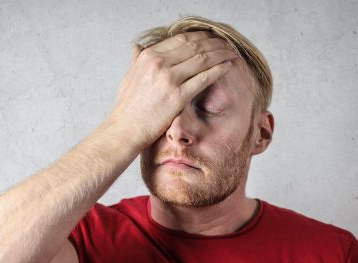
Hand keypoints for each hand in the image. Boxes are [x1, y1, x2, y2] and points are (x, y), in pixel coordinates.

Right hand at [109, 31, 237, 147]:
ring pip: (203, 59)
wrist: (125, 130)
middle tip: (227, 44)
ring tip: (232, 54)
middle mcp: (158, 63)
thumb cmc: (127, 107)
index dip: (201, 37)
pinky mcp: (178, 96)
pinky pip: (204, 78)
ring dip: (221, 54)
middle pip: (195, 46)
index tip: (212, 38)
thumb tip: (138, 47)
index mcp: (148, 56)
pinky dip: (219, 70)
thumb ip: (136, 60)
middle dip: (215, 43)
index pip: (181, 39)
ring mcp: (169, 79)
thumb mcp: (128, 76)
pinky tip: (228, 67)